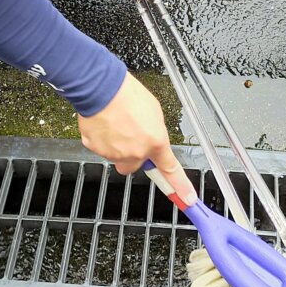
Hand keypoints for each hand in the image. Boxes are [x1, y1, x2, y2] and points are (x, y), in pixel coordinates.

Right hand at [78, 72, 194, 199]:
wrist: (101, 88)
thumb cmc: (127, 94)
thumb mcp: (154, 111)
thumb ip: (155, 132)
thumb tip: (152, 138)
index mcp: (156, 141)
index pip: (171, 170)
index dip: (181, 187)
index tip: (188, 198)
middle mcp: (137, 152)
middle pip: (136, 164)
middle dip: (134, 154)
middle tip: (131, 135)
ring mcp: (116, 153)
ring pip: (118, 157)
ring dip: (118, 145)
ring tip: (116, 122)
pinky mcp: (97, 150)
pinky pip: (101, 148)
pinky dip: (102, 139)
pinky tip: (104, 123)